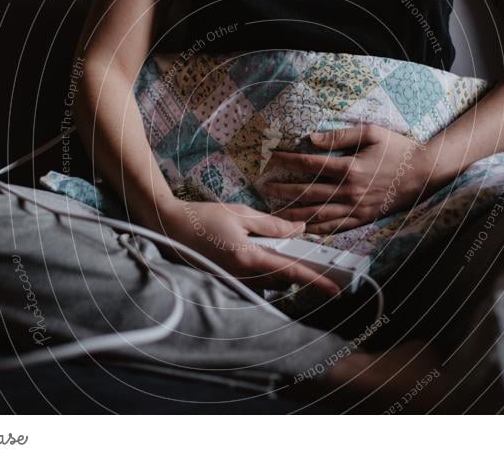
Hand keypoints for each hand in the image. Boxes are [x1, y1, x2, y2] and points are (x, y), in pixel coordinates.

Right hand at [155, 200, 341, 295]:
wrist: (169, 227)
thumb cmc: (203, 217)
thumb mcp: (241, 214)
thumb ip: (272, 225)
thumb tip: (298, 230)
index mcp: (248, 257)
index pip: (290, 271)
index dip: (315, 280)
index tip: (335, 288)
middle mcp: (242, 276)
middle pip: (282, 280)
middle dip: (297, 270)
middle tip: (308, 257)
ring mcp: (232, 282)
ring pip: (268, 282)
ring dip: (278, 270)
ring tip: (279, 251)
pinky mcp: (225, 282)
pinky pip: (253, 282)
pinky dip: (263, 272)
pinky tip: (258, 256)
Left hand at [264, 124, 434, 233]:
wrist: (424, 172)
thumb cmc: (398, 149)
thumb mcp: (371, 133)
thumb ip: (340, 135)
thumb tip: (312, 139)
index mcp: (349, 168)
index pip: (309, 164)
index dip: (288, 161)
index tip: (272, 158)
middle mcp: (349, 191)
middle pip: (307, 192)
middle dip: (283, 190)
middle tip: (264, 188)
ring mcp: (356, 207)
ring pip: (318, 214)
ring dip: (294, 213)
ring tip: (275, 212)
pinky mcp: (363, 218)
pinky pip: (336, 227)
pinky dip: (317, 229)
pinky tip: (303, 229)